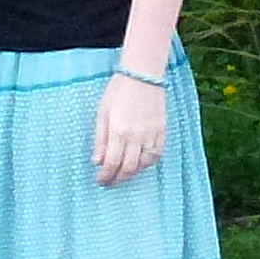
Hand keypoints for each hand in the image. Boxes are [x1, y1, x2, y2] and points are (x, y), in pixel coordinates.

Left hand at [91, 71, 169, 186]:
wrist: (143, 75)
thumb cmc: (118, 91)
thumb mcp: (102, 113)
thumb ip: (100, 139)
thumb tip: (97, 161)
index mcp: (119, 131)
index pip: (112, 163)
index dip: (106, 176)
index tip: (100, 181)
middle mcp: (136, 136)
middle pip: (128, 168)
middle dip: (118, 179)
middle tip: (110, 182)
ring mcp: (151, 134)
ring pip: (144, 164)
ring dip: (133, 173)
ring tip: (124, 173)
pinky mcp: (162, 131)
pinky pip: (157, 154)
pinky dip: (148, 163)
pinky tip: (141, 163)